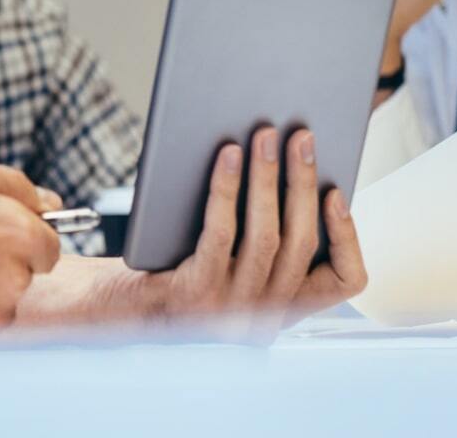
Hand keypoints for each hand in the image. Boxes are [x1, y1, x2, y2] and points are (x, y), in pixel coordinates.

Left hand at [130, 127, 367, 338]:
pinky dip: (227, 190)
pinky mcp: (193, 297)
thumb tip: (288, 165)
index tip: (336, 191)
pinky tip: (226, 155)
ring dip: (269, 178)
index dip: (348, 235)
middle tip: (301, 136)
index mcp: (279, 313)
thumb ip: (262, 236)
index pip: (344, 283)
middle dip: (304, 182)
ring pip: (267, 237)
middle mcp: (261, 322)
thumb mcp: (228, 262)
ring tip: (265, 135)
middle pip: (302, 244)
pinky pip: (220, 234)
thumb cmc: (169, 271)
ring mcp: (228, 314)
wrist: (107, 308)